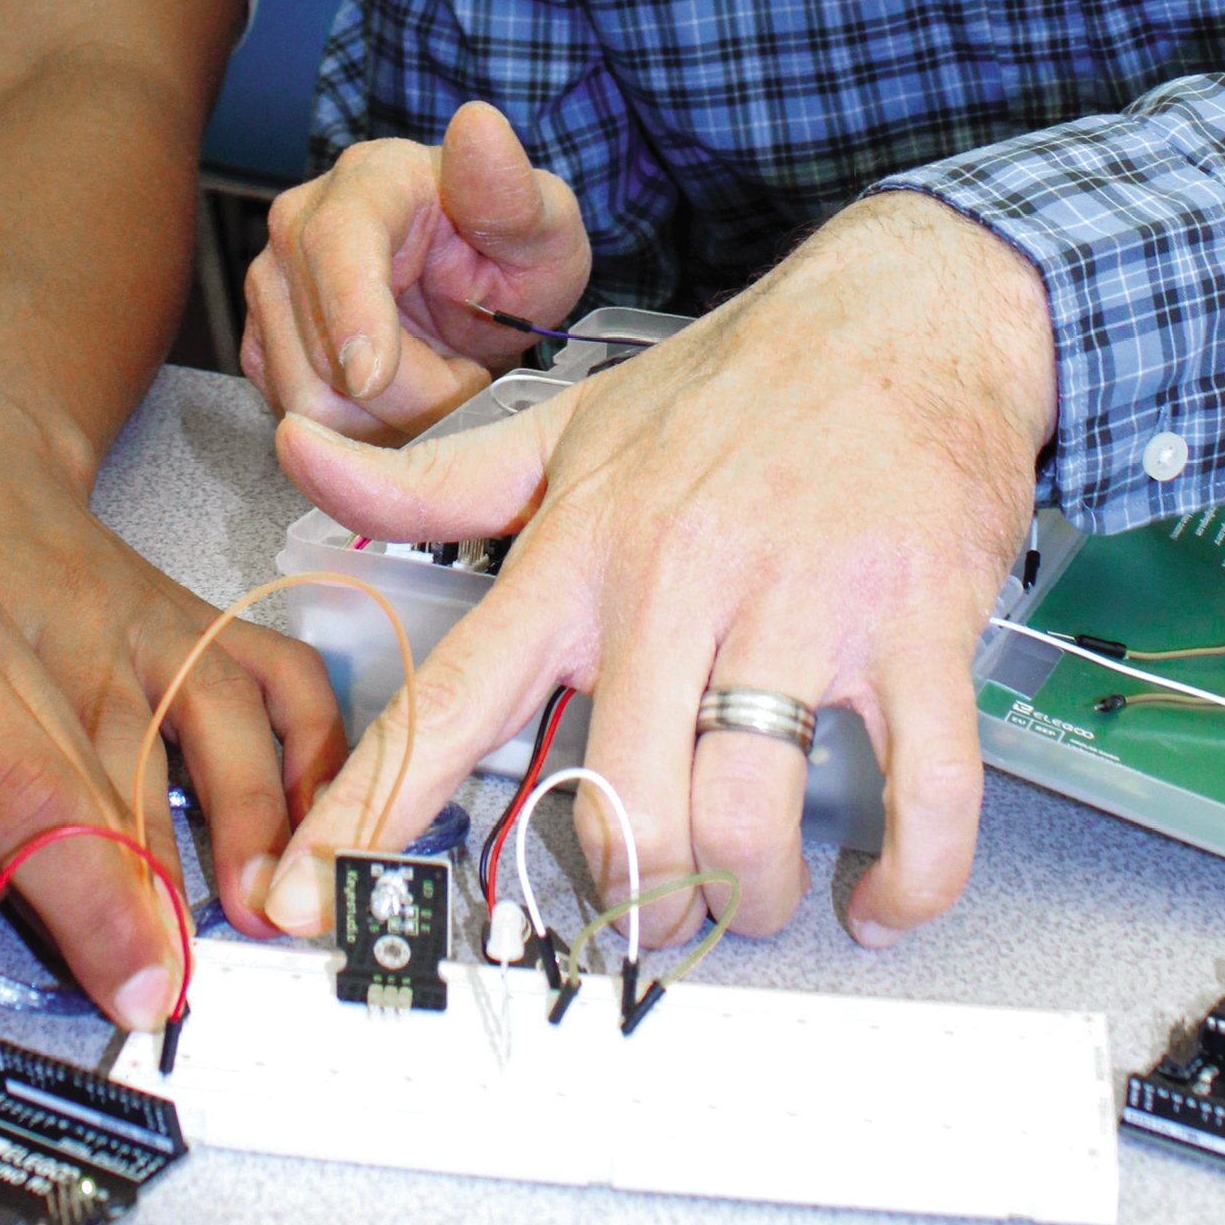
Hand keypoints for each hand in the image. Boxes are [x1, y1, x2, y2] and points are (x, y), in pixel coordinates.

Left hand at [0, 378, 345, 948]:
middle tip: (186, 966)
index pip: (55, 804)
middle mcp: (92, 658)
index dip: (92, 894)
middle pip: (139, 777)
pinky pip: (280, 673)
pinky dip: (315, 739)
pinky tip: (323, 804)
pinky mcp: (200, 617)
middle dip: (169, 880)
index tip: (118, 969)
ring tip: (271, 897)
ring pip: (221, 722)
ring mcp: (158, 633)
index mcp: (7, 682)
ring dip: (253, 815)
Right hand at [242, 101, 592, 436]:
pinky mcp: (265, 339)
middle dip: (407, 392)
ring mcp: (273, 283)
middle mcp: (301, 221)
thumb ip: (511, 190)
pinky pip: (296, 415)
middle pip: (318, 342)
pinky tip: (399, 398)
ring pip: (303, 392)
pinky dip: (356, 432)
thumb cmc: (514, 249)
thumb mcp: (544, 224)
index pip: (335, 240)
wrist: (481, 285)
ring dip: (385, 418)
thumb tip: (478, 123)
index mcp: (373, 179)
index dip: (349, 311)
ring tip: (438, 379)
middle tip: (467, 375)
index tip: (372, 377)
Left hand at [259, 193, 1055, 953]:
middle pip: (622, 804)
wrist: (908, 306)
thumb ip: (432, 478)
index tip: (301, 900)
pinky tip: (882, 897)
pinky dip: (908, 880)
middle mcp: (678, 582)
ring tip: (750, 893)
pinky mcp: (920, 624)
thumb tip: (302, 457)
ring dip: (746, 898)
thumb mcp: (570, 424)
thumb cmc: (738, 382)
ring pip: (748, 817)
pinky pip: (924, 793)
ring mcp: (805, 606)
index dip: (371, 810)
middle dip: (628, 904)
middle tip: (642, 917)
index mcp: (582, 551)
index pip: (452, 697)